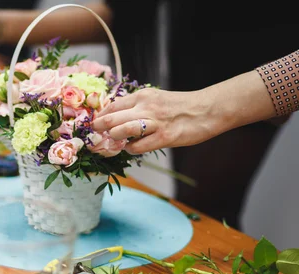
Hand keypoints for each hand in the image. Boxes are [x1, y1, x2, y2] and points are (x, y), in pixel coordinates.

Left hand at [91, 88, 218, 153]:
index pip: (113, 105)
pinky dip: (130, 149)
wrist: (208, 109)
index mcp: (143, 96)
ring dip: (114, 137)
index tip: (94, 124)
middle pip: (112, 117)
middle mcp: (146, 107)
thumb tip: (116, 117)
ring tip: (112, 140)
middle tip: (94, 134)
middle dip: (99, 127)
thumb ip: (137, 106)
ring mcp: (154, 122)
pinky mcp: (164, 137)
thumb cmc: (180, 106)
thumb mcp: (156, 99)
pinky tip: (131, 148)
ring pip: (123, 130)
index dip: (100, 116)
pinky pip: (139, 146)